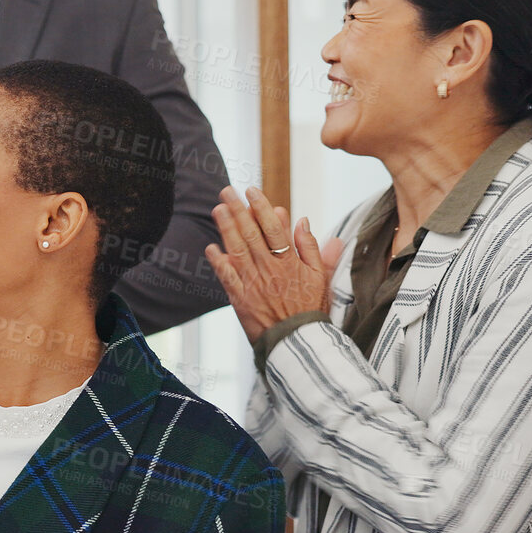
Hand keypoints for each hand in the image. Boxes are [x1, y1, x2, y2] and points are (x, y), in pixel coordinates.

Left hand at [204, 186, 343, 343]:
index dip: (261, 207)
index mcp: (289, 262)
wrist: (298, 341)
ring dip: (226, 228)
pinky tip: (210, 247)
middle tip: (227, 191)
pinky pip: (227, 277)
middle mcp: (269, 269)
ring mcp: (253, 283)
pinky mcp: (240, 298)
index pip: (273, 228)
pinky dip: (218, 262)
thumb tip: (303, 220)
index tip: (252, 191)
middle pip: (251, 234)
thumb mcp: (321, 277)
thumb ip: (312, 248)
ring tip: (218, 209)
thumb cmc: (311, 308)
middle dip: (238, 210)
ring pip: (237, 250)